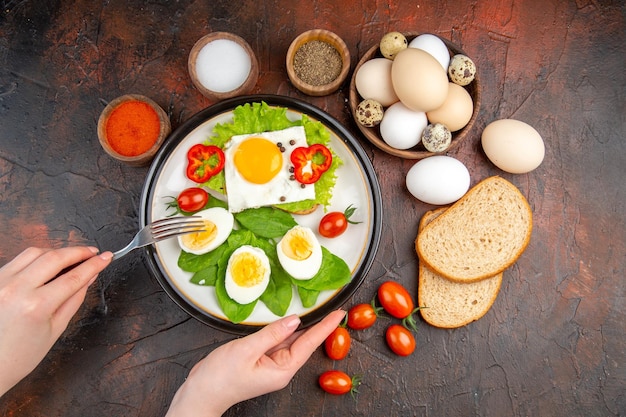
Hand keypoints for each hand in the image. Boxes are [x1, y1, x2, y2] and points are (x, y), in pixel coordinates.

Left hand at [0, 246, 111, 395]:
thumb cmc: (19, 355)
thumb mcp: (56, 329)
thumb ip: (75, 298)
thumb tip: (90, 276)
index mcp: (36, 306)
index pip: (73, 277)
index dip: (94, 264)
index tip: (106, 257)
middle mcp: (16, 289)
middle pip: (55, 257)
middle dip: (78, 251)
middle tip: (93, 252)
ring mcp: (1, 282)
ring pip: (35, 252)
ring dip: (57, 251)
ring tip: (72, 257)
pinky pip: (19, 259)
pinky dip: (37, 258)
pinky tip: (49, 264)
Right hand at [166, 309, 345, 416]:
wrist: (200, 393)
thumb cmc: (220, 378)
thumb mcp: (247, 350)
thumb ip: (272, 334)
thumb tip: (294, 320)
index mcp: (282, 370)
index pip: (309, 344)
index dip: (325, 327)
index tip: (339, 314)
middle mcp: (280, 368)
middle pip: (303, 342)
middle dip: (318, 325)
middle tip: (333, 306)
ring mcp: (271, 365)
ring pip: (290, 340)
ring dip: (301, 325)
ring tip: (317, 309)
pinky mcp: (260, 360)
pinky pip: (276, 341)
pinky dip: (283, 329)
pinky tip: (289, 319)